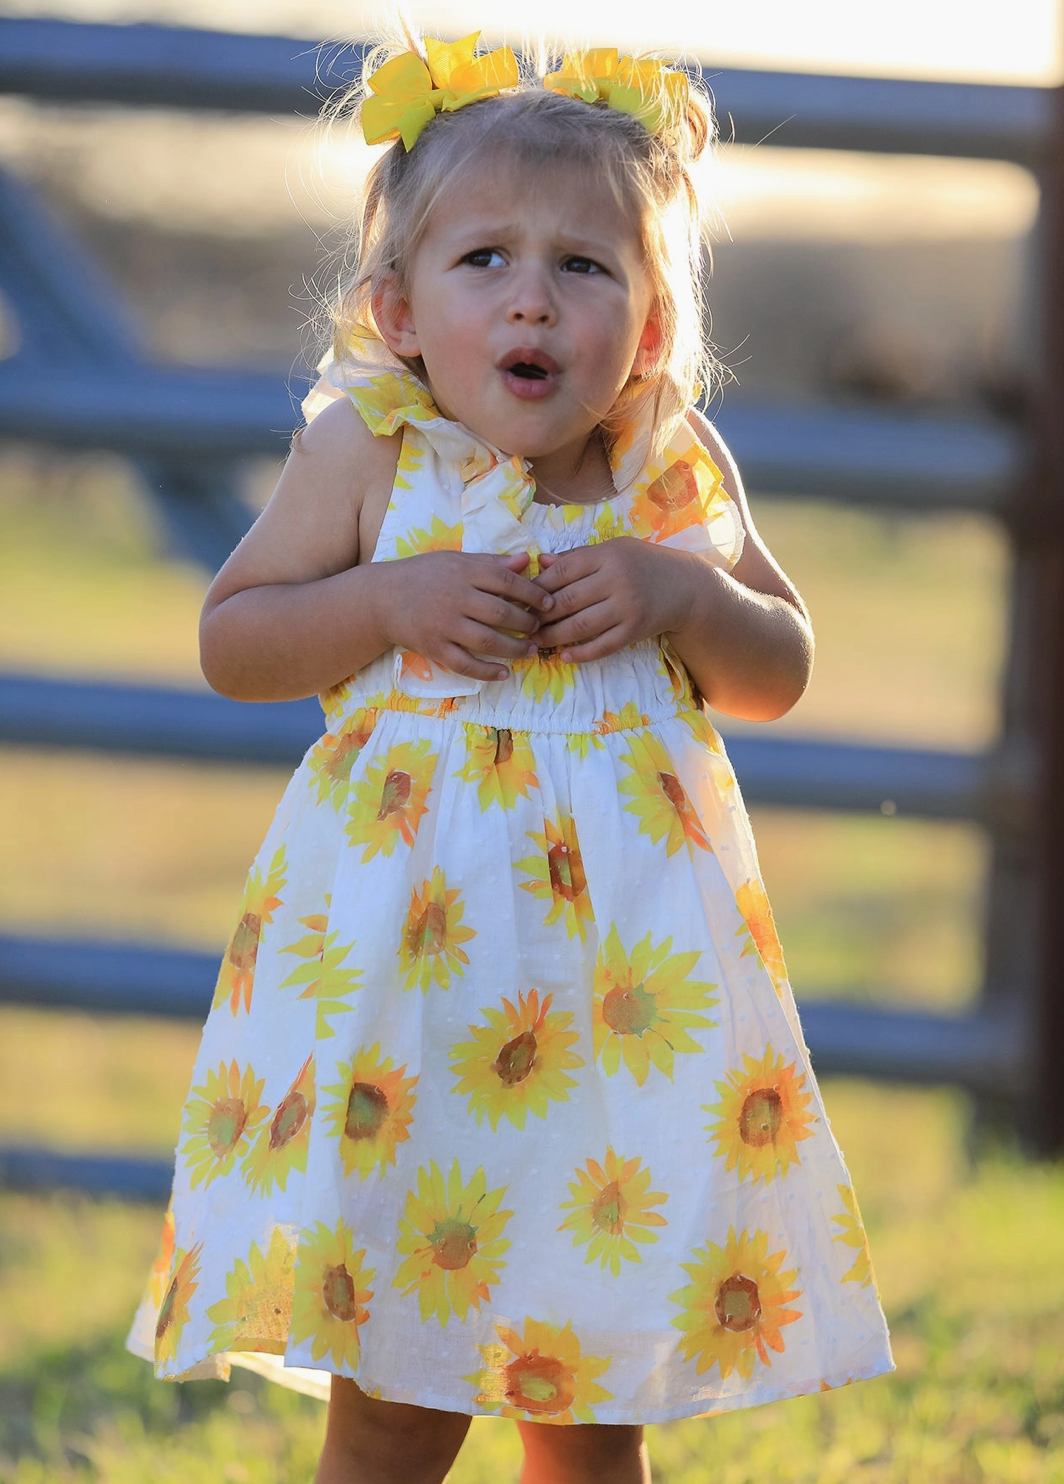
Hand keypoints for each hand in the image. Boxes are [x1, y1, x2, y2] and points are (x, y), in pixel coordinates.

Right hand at [380, 551, 554, 680]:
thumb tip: (526, 560)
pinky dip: (486, 671)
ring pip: (487, 640)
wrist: (382, 598)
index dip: (532, 593)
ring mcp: (444, 624)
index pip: (506, 582)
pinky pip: (465, 664)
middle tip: (540, 629)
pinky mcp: (433, 647)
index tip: (548, 603)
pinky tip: (503, 673)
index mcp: (463, 572)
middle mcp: (455, 597)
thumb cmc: (423, 575)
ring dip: (514, 649)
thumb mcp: (455, 561)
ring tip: (530, 651)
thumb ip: (491, 563)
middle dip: (526, 623)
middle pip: (500, 613)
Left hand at [533, 538, 696, 661]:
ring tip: (537, 640)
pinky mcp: (635, 630)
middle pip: (567, 600)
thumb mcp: (613, 549)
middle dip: (540, 614)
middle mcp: (616, 581)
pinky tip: (565, 656)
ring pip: (580, 626)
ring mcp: (627, 608)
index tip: (522, 597)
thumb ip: (577, 557)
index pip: (562, 572)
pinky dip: (581, 653)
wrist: (685, 586)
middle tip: (523, 623)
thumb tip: (541, 562)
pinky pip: (602, 646)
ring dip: (553, 636)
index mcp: (607, 556)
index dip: (537, 586)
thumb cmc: (643, 563)